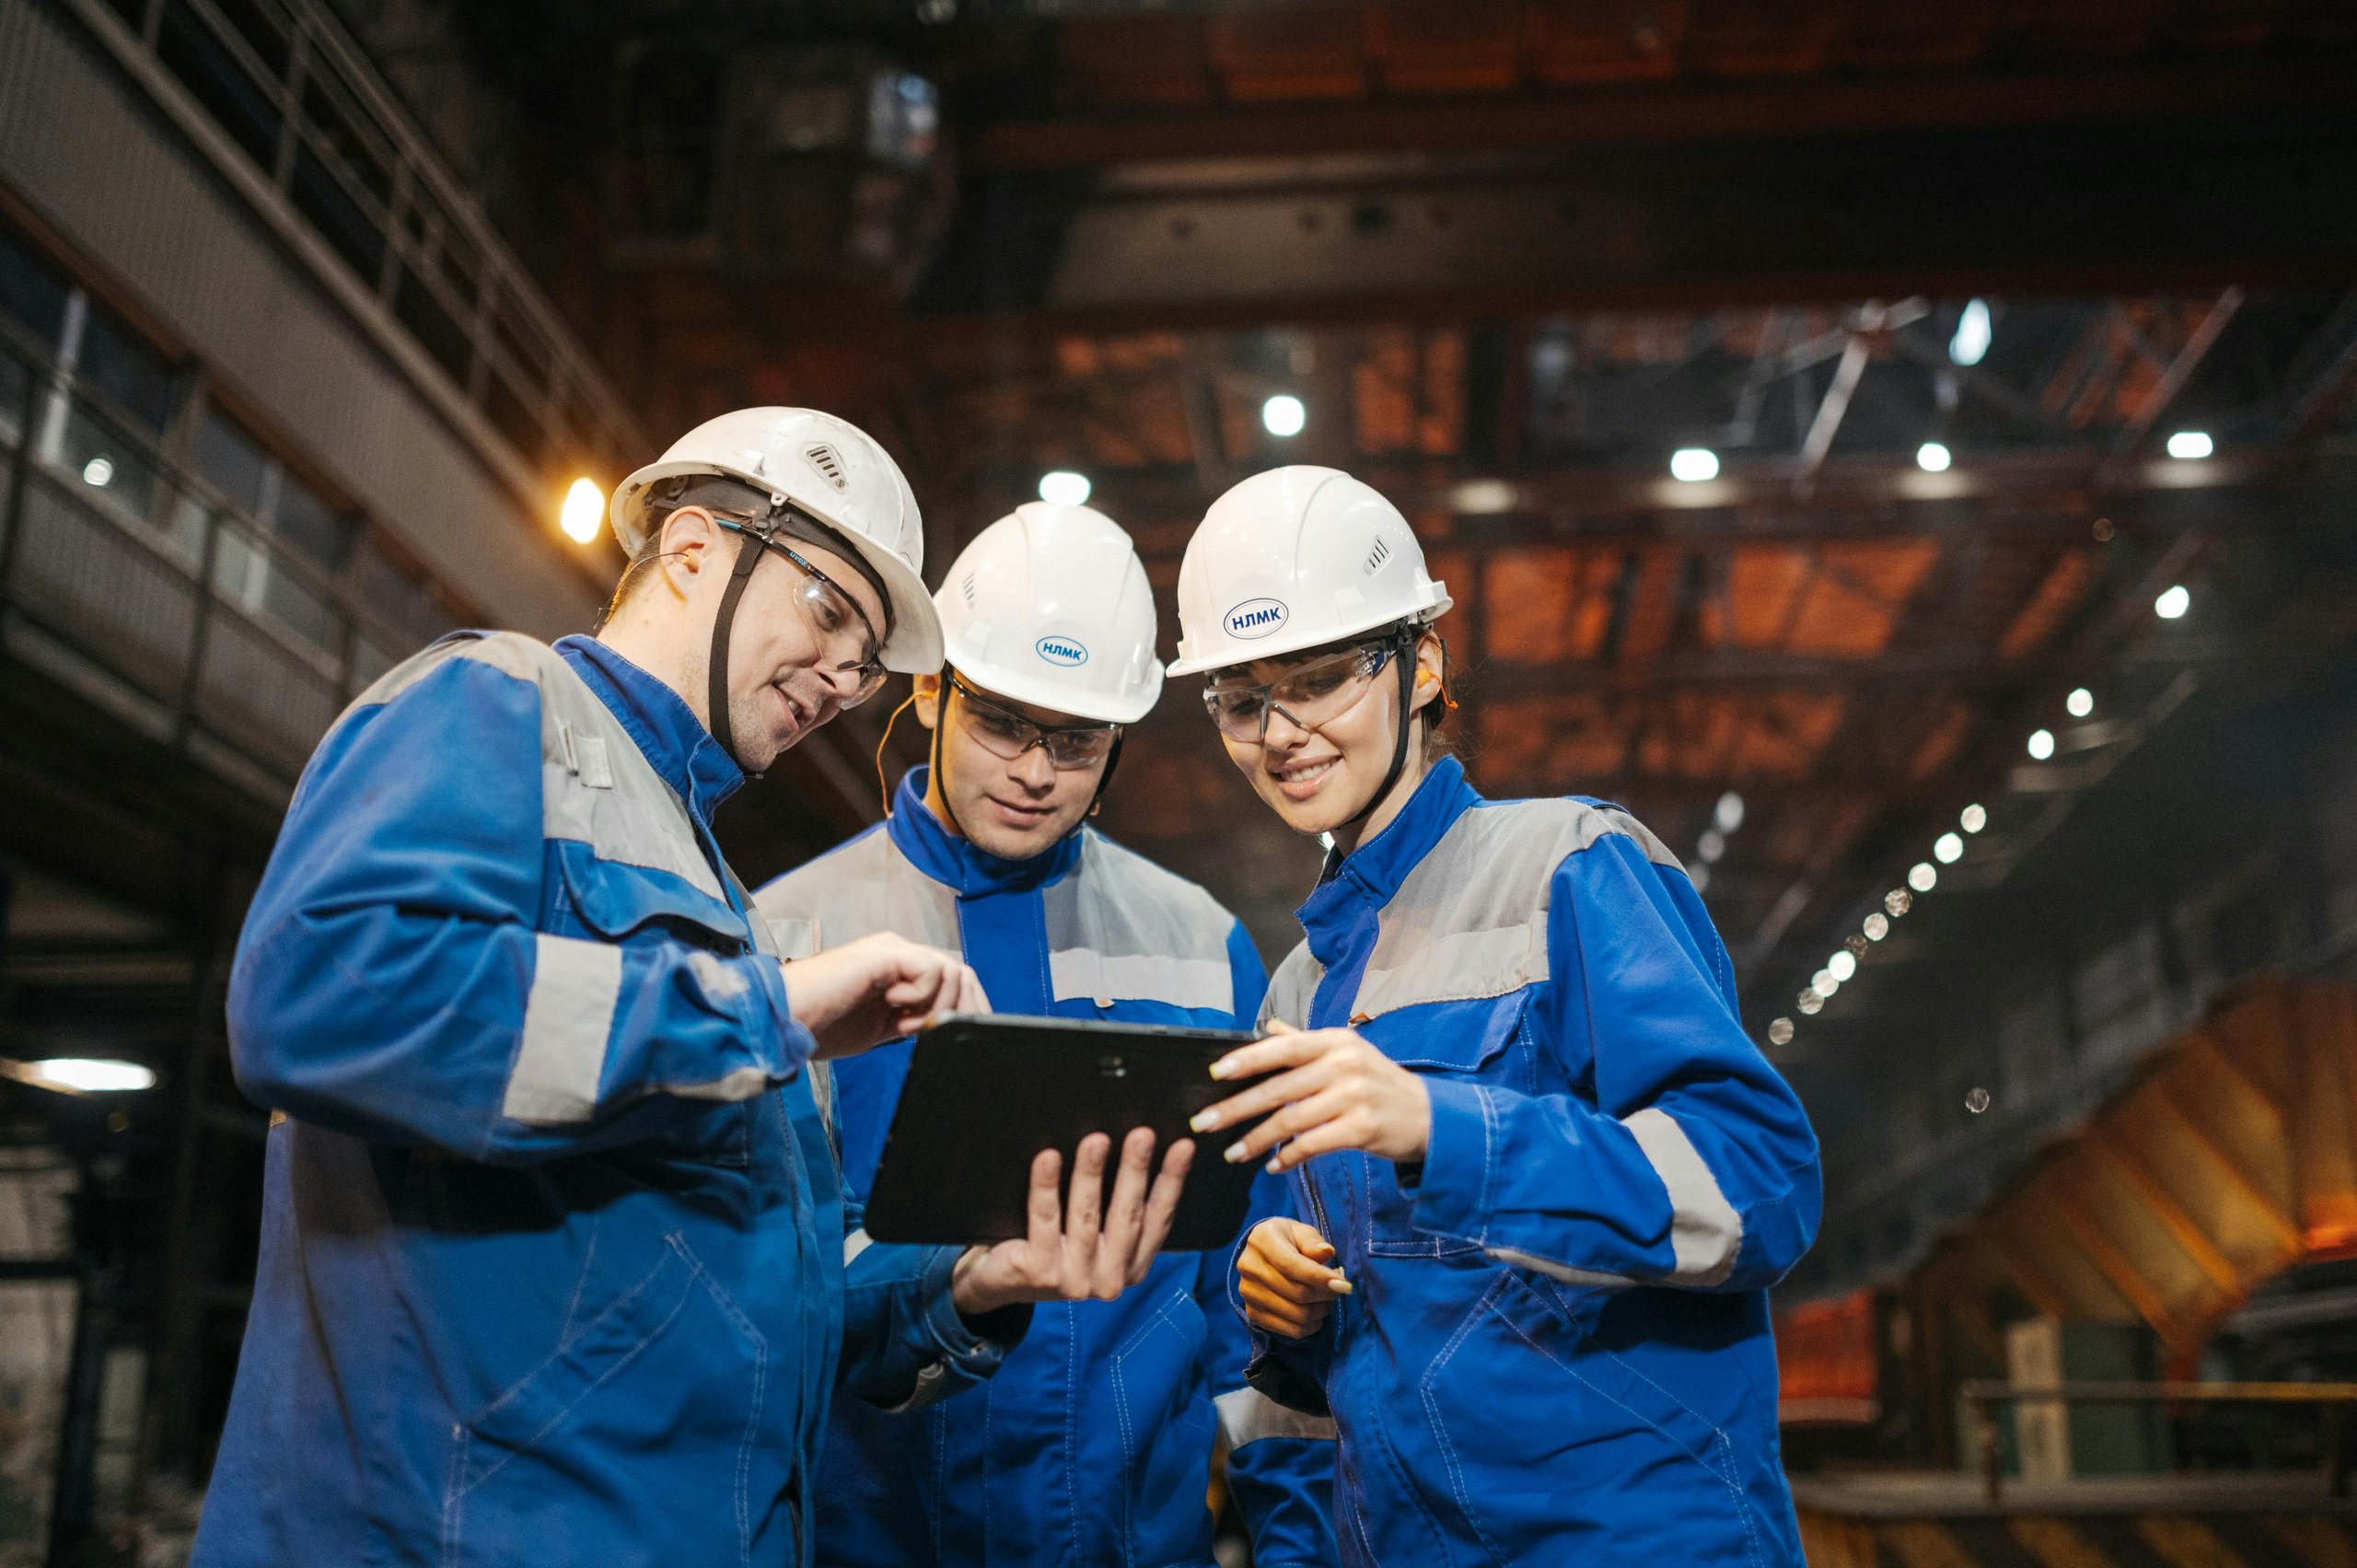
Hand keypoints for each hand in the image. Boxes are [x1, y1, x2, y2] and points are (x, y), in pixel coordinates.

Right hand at [783, 933, 987, 1059]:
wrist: (784, 1020)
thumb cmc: (820, 1025)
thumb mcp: (880, 1028)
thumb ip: (910, 1020)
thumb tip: (942, 1026)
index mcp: (898, 969)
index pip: (952, 979)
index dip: (967, 1006)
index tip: (959, 1034)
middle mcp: (898, 953)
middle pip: (959, 972)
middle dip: (963, 1007)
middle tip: (936, 1031)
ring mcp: (891, 950)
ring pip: (951, 970)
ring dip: (936, 1005)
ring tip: (904, 1022)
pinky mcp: (883, 954)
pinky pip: (930, 969)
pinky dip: (921, 995)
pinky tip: (893, 1007)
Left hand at [950, 1128, 1194, 1314]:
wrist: (1001, 1282)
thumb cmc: (1054, 1247)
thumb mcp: (1096, 1236)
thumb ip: (1116, 1209)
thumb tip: (1139, 1150)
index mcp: (1132, 1266)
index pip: (1159, 1219)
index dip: (1172, 1181)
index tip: (1182, 1147)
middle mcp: (1109, 1278)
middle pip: (1127, 1216)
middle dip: (1135, 1170)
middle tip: (1142, 1135)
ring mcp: (1074, 1279)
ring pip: (1086, 1215)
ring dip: (1091, 1173)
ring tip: (1096, 1140)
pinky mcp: (1038, 1271)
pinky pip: (1043, 1218)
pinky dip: (1046, 1185)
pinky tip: (1048, 1159)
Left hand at [1191, 1020, 1431, 1173]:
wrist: (1431, 1116)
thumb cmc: (1380, 1084)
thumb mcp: (1348, 1053)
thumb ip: (1307, 1043)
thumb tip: (1270, 1029)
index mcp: (1335, 1041)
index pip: (1283, 1047)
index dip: (1247, 1059)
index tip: (1215, 1073)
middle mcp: (1344, 1064)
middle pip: (1278, 1087)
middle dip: (1236, 1107)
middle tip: (1205, 1122)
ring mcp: (1354, 1096)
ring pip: (1291, 1119)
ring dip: (1256, 1139)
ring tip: (1232, 1152)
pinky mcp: (1362, 1128)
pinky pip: (1312, 1144)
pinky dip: (1288, 1157)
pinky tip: (1272, 1165)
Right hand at [1237, 1217, 1349, 1338]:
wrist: (1261, 1253)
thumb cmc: (1287, 1240)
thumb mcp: (1301, 1232)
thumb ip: (1313, 1242)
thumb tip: (1327, 1253)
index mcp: (1262, 1240)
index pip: (1292, 1265)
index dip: (1321, 1278)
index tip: (1345, 1285)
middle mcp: (1250, 1267)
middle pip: (1297, 1293)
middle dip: (1326, 1295)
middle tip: (1338, 1289)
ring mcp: (1249, 1294)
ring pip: (1297, 1315)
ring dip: (1321, 1311)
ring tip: (1327, 1299)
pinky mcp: (1253, 1314)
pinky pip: (1290, 1331)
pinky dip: (1311, 1326)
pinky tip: (1317, 1313)